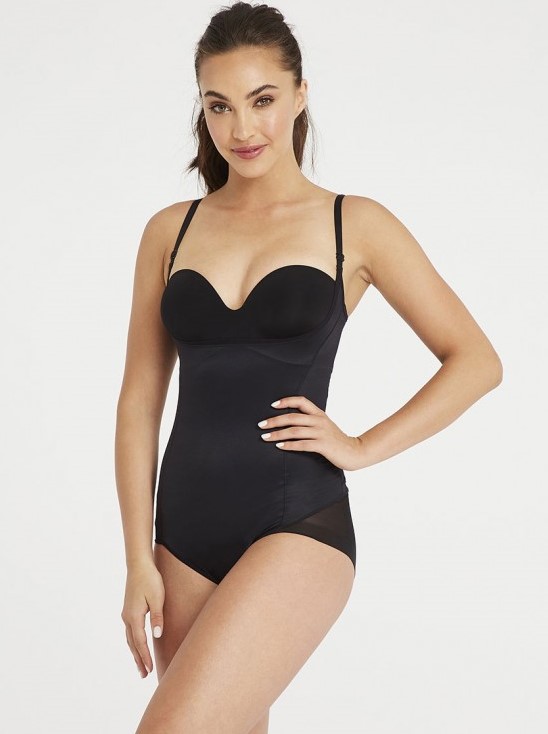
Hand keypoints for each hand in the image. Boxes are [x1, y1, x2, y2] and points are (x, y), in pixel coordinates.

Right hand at [121, 561, 164, 677]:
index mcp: (134, 616)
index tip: (149, 669)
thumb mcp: (157, 598)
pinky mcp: (129, 609)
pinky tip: (137, 644)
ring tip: (141, 665)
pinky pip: (130, 631)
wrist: (139, 565)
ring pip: (130, 638)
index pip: (140, 642)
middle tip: (144, 675)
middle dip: (138, 659)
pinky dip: (134, 642)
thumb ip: (157, 617)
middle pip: (133, 644)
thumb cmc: (150, 579)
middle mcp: (127, 617)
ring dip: (135, 652)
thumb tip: (156, 636)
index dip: (145, 657)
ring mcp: (126, 613)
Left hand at [257, 395, 363, 470]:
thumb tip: (290, 420)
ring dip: (278, 434)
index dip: (286, 401)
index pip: (301, 401)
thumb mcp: (324, 425)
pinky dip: (289, 445)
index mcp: (319, 414)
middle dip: (274, 420)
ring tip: (265, 437)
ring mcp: (321, 433)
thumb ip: (311, 421)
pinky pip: (302, 444)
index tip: (272, 405)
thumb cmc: (336, 440)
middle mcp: (319, 421)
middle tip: (261, 425)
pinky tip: (279, 446)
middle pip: (293, 417)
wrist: (354, 451)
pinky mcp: (323, 446)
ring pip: (295, 431)